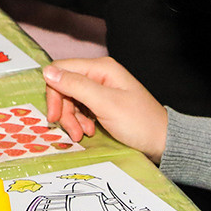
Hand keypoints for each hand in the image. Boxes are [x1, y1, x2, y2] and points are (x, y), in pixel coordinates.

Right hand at [41, 58, 168, 155]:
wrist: (162, 142)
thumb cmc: (140, 123)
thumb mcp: (105, 103)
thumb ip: (77, 86)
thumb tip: (48, 71)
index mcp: (100, 68)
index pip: (61, 70)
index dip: (53, 92)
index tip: (55, 115)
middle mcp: (99, 75)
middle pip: (64, 87)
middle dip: (64, 110)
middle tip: (71, 130)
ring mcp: (101, 90)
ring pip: (71, 100)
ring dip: (72, 119)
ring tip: (82, 134)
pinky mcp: (103, 104)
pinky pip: (81, 110)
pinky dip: (81, 122)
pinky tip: (89, 132)